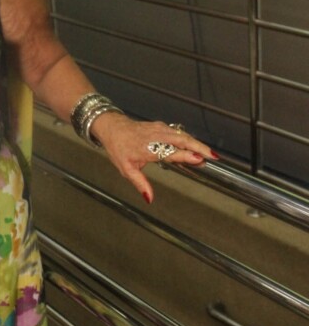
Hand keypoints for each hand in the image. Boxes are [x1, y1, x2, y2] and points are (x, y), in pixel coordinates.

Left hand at [89, 112, 216, 202]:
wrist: (113, 128)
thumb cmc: (119, 148)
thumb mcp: (126, 169)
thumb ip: (140, 183)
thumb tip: (149, 198)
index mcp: (148, 148)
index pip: (170, 152)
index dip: (185, 156)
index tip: (199, 160)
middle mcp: (156, 136)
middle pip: (181, 140)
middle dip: (199, 147)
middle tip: (213, 157)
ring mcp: (160, 129)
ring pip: (182, 135)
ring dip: (197, 143)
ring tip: (209, 154)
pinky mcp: (162, 126)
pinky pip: (178, 132)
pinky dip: (190, 139)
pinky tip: (197, 146)